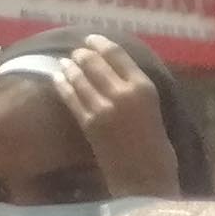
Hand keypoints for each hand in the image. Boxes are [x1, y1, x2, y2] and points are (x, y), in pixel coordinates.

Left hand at [61, 37, 184, 198]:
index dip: (101, 43)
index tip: (91, 38)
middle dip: (82, 54)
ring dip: (69, 67)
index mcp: (144, 88)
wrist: (147, 177)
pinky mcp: (87, 122)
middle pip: (94, 63)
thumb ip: (136, 91)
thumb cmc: (158, 146)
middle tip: (76, 52)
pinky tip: (57, 79)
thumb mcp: (154, 110)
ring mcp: (102, 107)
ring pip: (79, 78)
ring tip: (64, 62)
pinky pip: (70, 97)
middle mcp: (122, 93)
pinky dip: (62, 85)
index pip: (117, 55)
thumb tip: (116, 74)